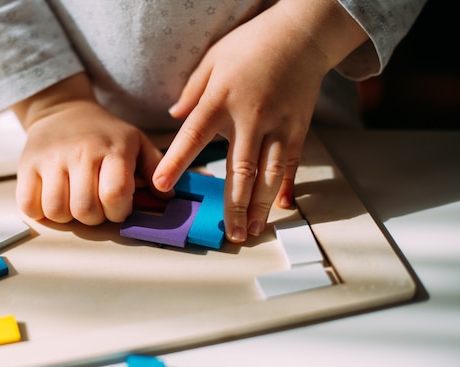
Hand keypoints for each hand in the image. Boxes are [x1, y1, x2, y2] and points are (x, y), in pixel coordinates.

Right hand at [13, 74, 164, 224]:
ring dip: (68, 216)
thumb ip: (156, 168)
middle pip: (85, 209)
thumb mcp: (137, 142)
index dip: (118, 211)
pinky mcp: (26, 165)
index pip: (115, 194)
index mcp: (113, 148)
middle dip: (94, 217)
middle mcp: (81, 152)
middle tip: (96, 204)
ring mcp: (50, 159)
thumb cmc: (105, 134)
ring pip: (57, 211)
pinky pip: (29, 205)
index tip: (117, 207)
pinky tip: (52, 198)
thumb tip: (167, 196)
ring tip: (74, 201)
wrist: (64, 111)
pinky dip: (41, 211)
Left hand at [152, 0, 367, 242]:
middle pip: (240, 169)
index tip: (162, 185)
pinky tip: (280, 207)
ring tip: (252, 230)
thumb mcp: (213, 59)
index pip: (194, 136)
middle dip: (234, 205)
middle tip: (228, 233)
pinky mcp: (298, 128)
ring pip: (269, 173)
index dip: (176, 162)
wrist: (302, 34)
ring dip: (260, 205)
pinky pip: (292, 163)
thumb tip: (173, 116)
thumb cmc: (252, 44)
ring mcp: (278, 125)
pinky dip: (286, 186)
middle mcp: (251, 117)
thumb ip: (192, 91)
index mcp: (221, 99)